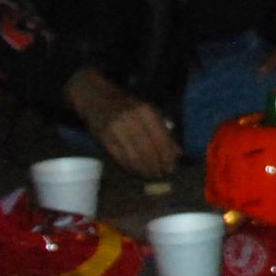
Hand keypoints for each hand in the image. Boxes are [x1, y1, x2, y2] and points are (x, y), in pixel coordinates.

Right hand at [64, 68, 178, 177]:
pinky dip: (131, 168)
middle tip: (162, 175)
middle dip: (157, 166)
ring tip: (152, 176)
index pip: (160, 139)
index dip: (167, 156)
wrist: (98, 99)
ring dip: (144, 170)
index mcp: (146, 111)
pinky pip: (120, 158)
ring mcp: (115, 129)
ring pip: (133, 157)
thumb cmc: (129, 106)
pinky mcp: (104, 138)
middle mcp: (131, 119)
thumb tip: (178, 154)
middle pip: (147, 150)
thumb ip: (164, 132)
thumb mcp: (150, 113)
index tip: (172, 167)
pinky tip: (137, 171)